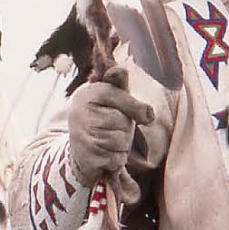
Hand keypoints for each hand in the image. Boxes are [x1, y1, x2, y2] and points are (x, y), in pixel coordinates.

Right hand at [66, 70, 152, 184]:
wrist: (82, 150)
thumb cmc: (104, 119)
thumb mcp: (114, 99)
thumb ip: (120, 84)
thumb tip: (120, 70)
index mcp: (88, 94)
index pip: (116, 94)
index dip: (135, 107)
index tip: (147, 116)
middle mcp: (80, 112)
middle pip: (122, 121)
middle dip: (125, 128)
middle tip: (114, 129)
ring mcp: (81, 135)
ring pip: (121, 141)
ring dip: (122, 146)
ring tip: (109, 141)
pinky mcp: (85, 156)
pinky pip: (116, 158)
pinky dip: (117, 159)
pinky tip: (106, 155)